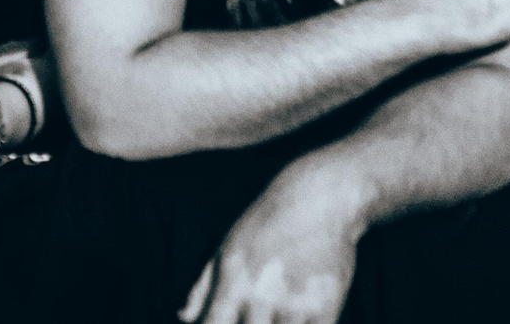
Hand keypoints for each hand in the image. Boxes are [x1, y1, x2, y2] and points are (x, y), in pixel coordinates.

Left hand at [180, 169, 363, 323]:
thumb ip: (202, 288)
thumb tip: (183, 318)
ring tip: (274, 315)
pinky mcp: (326, 307)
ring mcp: (296, 304)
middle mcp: (262, 295)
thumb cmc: (268, 222)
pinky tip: (297, 319)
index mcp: (234, 281)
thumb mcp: (228, 246)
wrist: (320, 197)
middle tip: (253, 316)